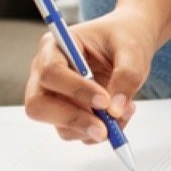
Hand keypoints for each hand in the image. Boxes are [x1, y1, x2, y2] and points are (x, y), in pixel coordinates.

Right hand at [24, 10, 155, 144]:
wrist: (129, 46)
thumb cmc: (124, 38)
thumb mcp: (132, 49)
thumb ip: (126, 76)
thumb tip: (115, 110)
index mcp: (54, 46)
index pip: (51, 72)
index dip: (75, 90)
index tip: (104, 101)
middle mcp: (45, 72)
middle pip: (38, 104)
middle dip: (72, 119)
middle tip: (104, 129)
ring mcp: (53, 96)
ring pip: (59, 125)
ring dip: (92, 127)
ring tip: (125, 112)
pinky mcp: (66, 113)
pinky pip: (76, 132)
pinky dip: (98, 131)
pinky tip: (119, 116)